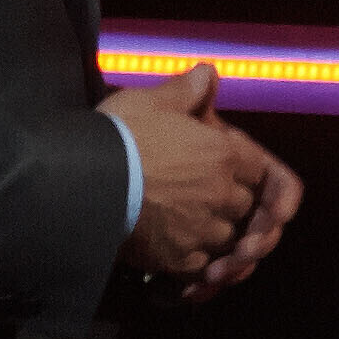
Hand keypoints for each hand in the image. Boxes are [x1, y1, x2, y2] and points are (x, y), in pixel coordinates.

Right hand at [105, 62, 305, 301]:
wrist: (80, 180)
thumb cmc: (116, 136)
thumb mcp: (150, 101)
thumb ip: (185, 91)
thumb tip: (207, 74)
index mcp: (221, 154)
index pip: (258, 168)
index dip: (241, 170)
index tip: (222, 171)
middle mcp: (220, 194)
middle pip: (243, 205)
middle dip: (228, 203)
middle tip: (200, 199)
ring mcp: (202, 229)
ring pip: (227, 238)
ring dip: (212, 232)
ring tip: (185, 224)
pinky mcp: (180, 258)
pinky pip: (201, 264)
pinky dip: (193, 259)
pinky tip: (174, 247)